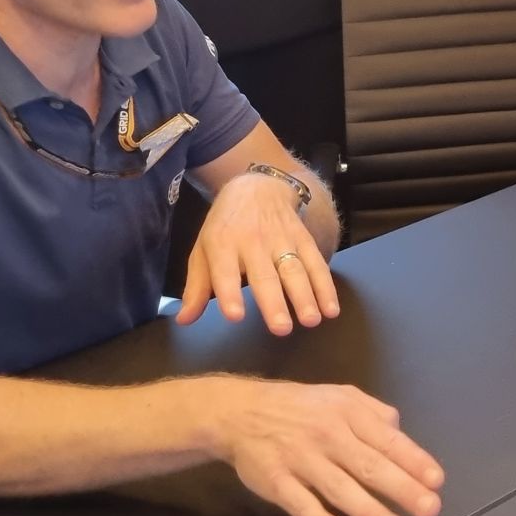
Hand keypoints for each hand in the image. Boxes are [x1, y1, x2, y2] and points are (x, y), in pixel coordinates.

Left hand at [176, 170, 339, 334]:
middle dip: (274, 302)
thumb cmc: (226, 227)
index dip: (229, 293)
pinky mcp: (303, 238)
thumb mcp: (203, 250)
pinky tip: (331, 309)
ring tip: (311, 320)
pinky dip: (326, 287)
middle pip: (265, 275)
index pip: (225, 272)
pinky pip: (316, 263)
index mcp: (223, 244)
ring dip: (305, 296)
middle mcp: (253, 241)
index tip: (236, 316)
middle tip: (281, 329)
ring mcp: (282, 239)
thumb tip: (184, 320)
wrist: (258, 186)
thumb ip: (196, 287)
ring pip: (295, 270)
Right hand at [212, 377, 445, 515]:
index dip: (414, 461)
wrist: (239, 412)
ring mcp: (301, 459)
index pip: (387, 440)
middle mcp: (328, 435)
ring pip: (339, 488)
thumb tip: (402, 435)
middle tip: (430, 509)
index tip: (436, 481)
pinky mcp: (276, 481)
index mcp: (348, 413)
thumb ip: (375, 413)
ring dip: (368, 510)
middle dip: (402, 488)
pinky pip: (301, 504)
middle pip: (369, 465)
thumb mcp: (340, 396)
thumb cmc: (300, 408)